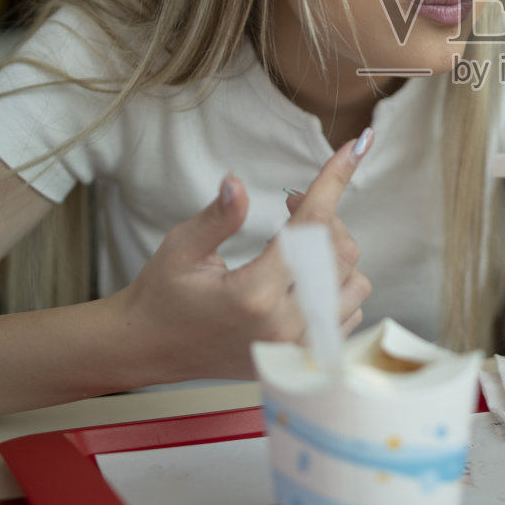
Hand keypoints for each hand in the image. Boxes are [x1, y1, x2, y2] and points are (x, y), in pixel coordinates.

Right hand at [113, 129, 374, 382]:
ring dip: (335, 252)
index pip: (310, 227)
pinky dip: (338, 285)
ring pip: (354, 284)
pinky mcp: (301, 357)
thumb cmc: (162, 295)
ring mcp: (296, 346)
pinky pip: (348, 313)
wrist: (149, 348)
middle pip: (340, 252)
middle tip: (292, 203)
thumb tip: (237, 182)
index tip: (354, 147)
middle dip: (326, 216)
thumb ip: (218, 217)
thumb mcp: (181, 248)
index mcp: (253, 294)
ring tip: (299, 241)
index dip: (333, 181)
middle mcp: (283, 324)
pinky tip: (306, 272)